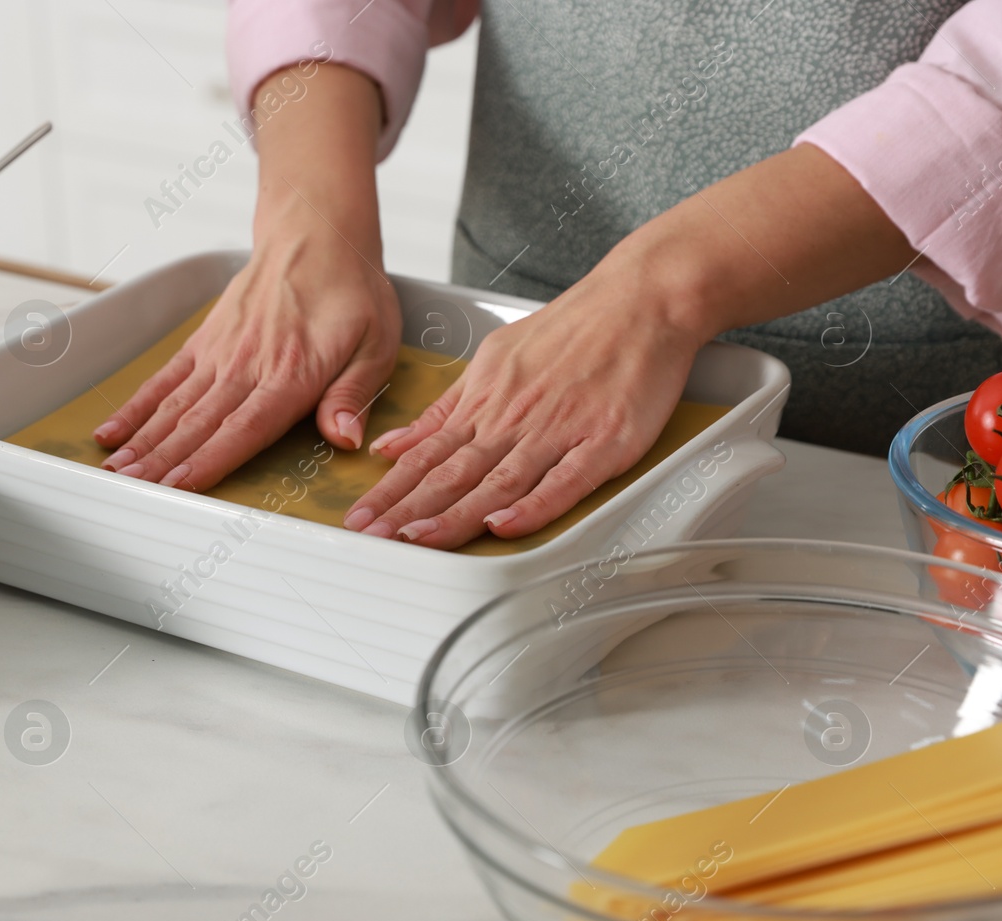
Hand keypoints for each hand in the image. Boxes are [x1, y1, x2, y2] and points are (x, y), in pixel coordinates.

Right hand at [93, 61, 396, 489]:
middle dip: (163, 462)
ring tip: (116, 471)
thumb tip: (344, 438)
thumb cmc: (352, 293)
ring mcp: (220, 352)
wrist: (317, 235)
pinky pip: (165, 379)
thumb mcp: (376, 343)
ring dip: (144, 441)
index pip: (244, 427)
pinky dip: (136, 408)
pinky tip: (113, 432)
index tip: (181, 487)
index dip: (210, 461)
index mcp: (291, 373)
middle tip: (132, 491)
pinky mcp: (205, 341)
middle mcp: (248, 365)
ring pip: (175, 406)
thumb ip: (353, 395)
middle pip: (199, 424)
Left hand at [343, 262, 702, 547]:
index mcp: (484, 402)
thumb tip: (392, 443)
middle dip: (406, 510)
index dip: (389, 491)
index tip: (360, 519)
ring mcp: (558, 430)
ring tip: (417, 540)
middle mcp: (513, 418)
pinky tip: (503, 526)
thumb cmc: (573, 329)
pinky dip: (532, 506)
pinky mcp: (604, 441)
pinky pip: (563, 481)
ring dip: (453, 514)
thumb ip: (444, 410)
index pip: (425, 455)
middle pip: (450, 473)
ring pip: (496, 482)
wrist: (642, 298)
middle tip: (371, 537)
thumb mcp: (492, 359)